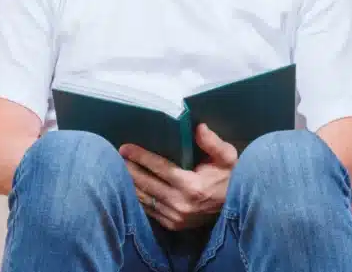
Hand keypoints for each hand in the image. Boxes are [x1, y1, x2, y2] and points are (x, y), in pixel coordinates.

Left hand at [119, 123, 238, 230]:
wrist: (235, 206)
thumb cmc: (229, 176)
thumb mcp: (227, 156)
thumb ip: (212, 142)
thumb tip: (198, 127)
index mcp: (192, 185)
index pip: (159, 168)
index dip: (141, 157)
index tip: (125, 147)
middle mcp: (180, 203)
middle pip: (146, 184)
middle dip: (130, 168)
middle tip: (116, 156)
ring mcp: (175, 217)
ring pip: (144, 198)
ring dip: (130, 183)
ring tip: (119, 169)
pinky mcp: (173, 224)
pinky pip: (149, 210)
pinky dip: (138, 197)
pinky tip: (131, 186)